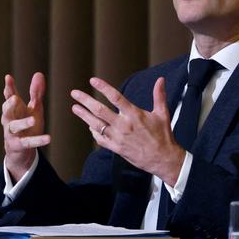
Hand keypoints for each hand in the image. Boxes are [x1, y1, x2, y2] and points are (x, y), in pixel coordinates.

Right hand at [1, 72, 50, 181]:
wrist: (21, 151)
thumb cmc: (27, 125)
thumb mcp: (33, 107)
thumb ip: (35, 92)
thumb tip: (38, 73)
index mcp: (14, 109)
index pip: (9, 96)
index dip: (9, 88)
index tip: (8, 78)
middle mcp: (10, 120)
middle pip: (7, 111)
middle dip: (10, 105)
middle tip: (15, 99)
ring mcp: (12, 133)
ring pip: (14, 127)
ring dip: (23, 123)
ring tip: (33, 120)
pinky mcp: (18, 145)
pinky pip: (28, 142)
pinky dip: (38, 141)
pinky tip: (48, 138)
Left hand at [70, 76, 184, 185]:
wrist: (163, 159)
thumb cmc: (163, 136)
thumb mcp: (162, 114)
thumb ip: (159, 95)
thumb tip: (160, 79)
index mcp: (134, 115)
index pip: (116, 98)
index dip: (103, 88)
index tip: (93, 81)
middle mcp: (124, 125)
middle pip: (100, 111)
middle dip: (85, 100)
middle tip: (74, 93)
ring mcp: (118, 138)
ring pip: (96, 125)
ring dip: (84, 116)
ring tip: (74, 107)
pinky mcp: (116, 148)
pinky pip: (101, 139)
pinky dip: (94, 132)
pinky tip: (89, 125)